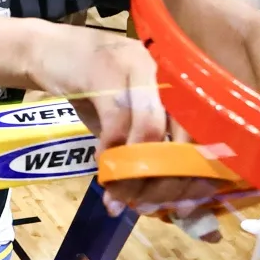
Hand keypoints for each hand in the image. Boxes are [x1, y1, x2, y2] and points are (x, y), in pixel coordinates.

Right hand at [29, 28, 225, 220]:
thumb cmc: (97, 89)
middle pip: (186, 135)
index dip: (200, 176)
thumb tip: (159, 206)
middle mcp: (170, 72)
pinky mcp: (106, 70)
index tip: (185, 208)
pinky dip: (109, 151)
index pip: (209, 135)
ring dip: (135, 172)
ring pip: (152, 130)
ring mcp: (139, 67)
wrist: (50, 51)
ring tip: (121, 195)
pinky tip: (100, 164)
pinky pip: (115, 121)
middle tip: (150, 207)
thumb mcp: (129, 121)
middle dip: (168, 181)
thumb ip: (145, 154)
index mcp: (186, 85)